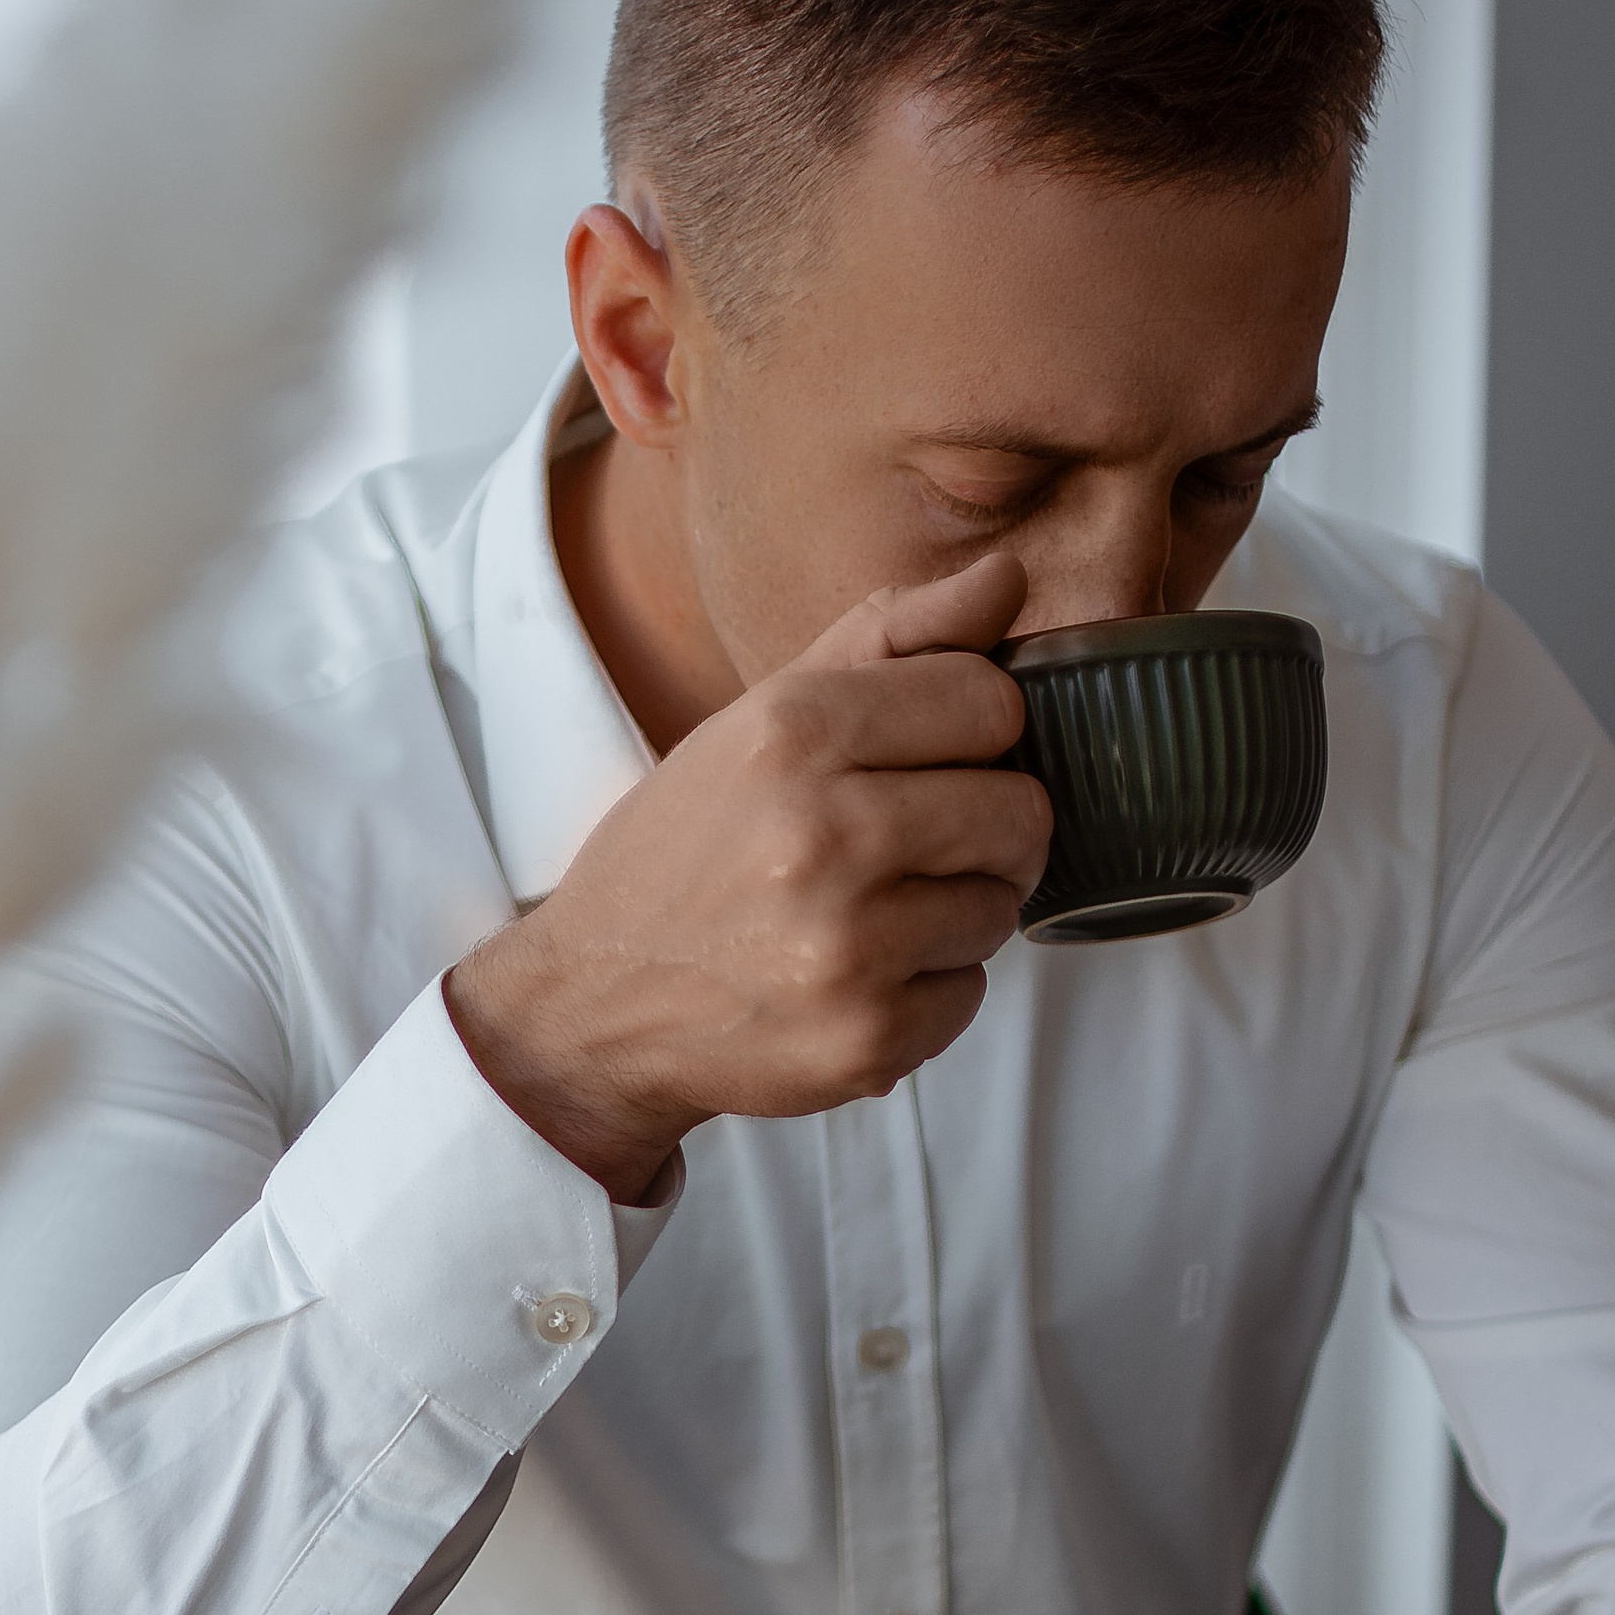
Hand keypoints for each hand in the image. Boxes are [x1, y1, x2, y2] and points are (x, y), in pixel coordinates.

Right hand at [445, 549, 1049, 1201]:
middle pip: (1020, 810)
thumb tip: (1010, 576)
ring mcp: (845, 945)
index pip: (990, 702)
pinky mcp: (864, 1038)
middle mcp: (820, 833)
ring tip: (872, 913)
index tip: (928, 759)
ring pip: (1003, 907)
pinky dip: (927, 990)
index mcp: (793, 731)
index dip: (974, 732)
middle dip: (981, 828)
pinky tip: (854, 976)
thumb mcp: (760, 720)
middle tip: (911, 846)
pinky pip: (970, 994)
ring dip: (954, 911)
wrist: (593, 999)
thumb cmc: (688, 848)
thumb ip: (889, 639)